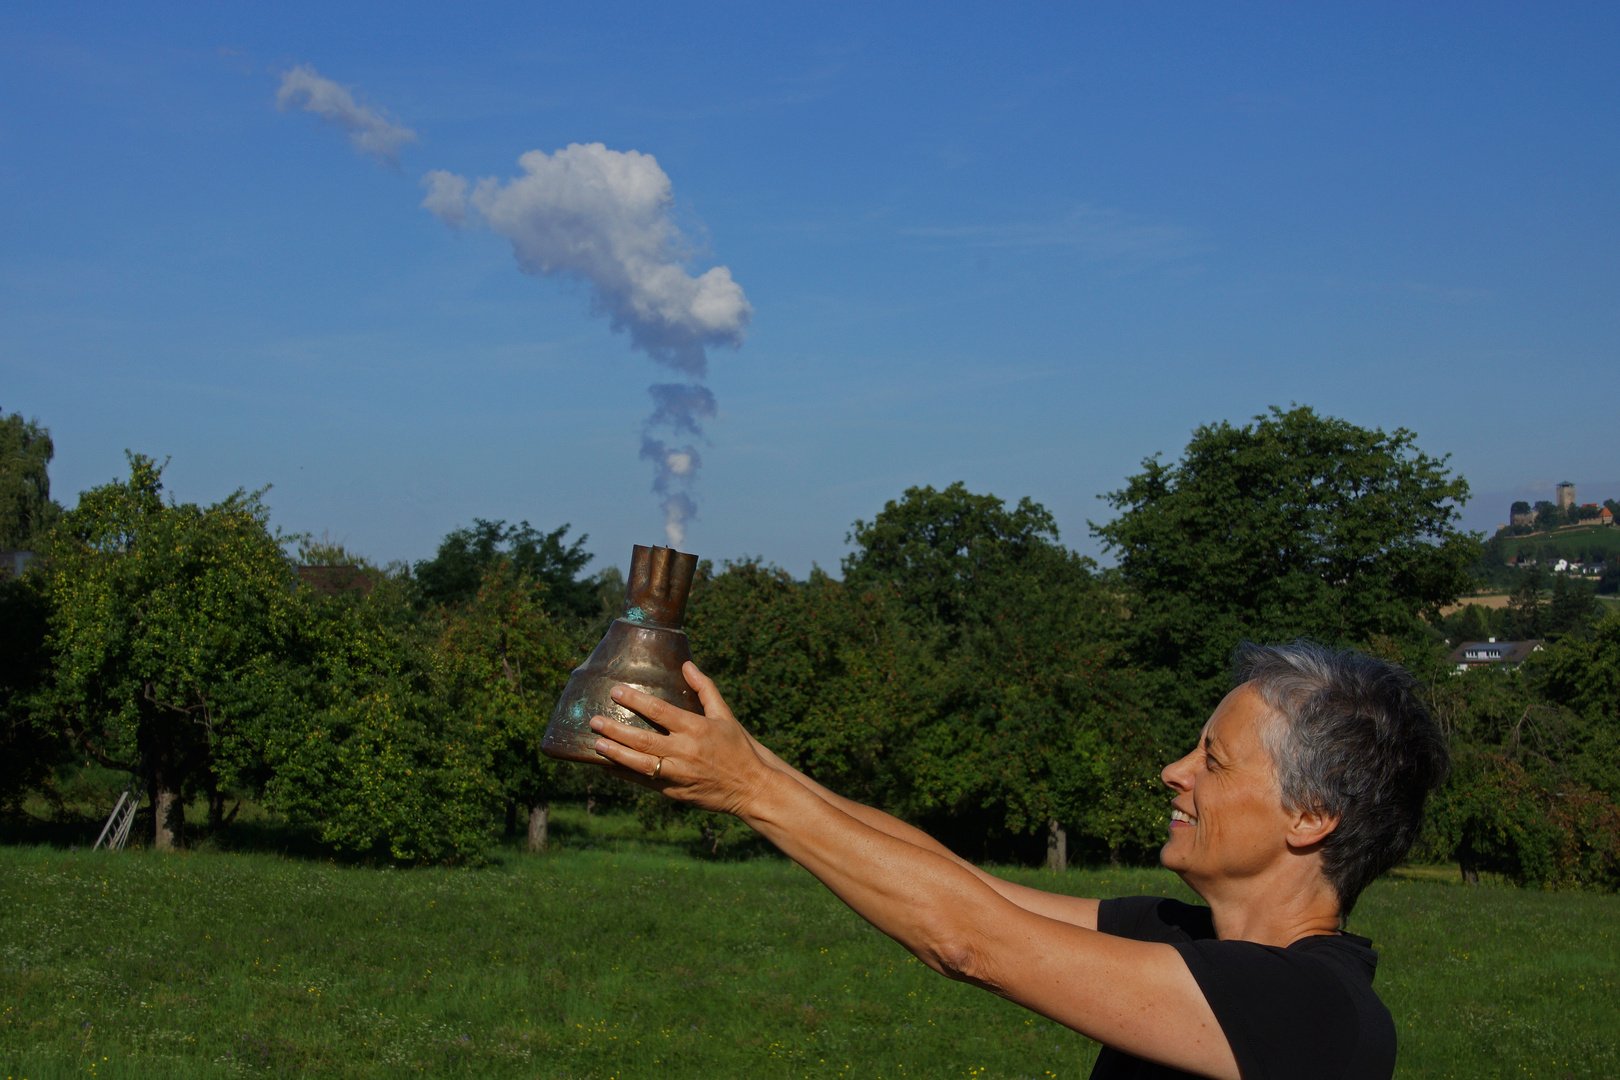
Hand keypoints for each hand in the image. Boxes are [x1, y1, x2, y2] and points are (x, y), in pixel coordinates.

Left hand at [589, 662, 772, 817]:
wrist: (751, 787)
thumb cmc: (737, 748)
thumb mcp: (724, 715)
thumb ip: (705, 688)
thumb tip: (687, 664)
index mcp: (696, 728)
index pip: (659, 711)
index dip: (634, 701)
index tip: (615, 691)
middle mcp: (684, 751)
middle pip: (643, 739)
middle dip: (615, 729)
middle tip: (594, 720)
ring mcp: (678, 774)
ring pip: (639, 763)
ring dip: (615, 753)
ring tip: (597, 744)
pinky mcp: (674, 791)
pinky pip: (644, 782)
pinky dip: (625, 774)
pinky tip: (609, 766)